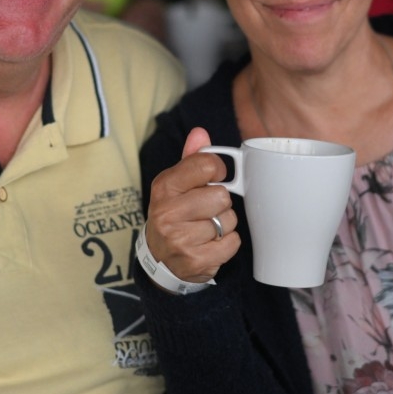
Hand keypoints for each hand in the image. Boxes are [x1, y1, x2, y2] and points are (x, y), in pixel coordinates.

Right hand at [144, 127, 240, 284]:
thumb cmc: (173, 214)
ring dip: (224, 224)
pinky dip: (227, 243)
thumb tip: (200, 132)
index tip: (212, 179)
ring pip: (228, 220)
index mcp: (164, 187)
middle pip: (222, 196)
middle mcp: (168, 213)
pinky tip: (210, 243)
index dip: (217, 171)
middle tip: (205, 210)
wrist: (159, 257)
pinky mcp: (195, 261)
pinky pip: (232, 243)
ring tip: (206, 228)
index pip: (207, 165)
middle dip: (219, 203)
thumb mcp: (176, 183)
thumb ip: (191, 158)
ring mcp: (180, 239)